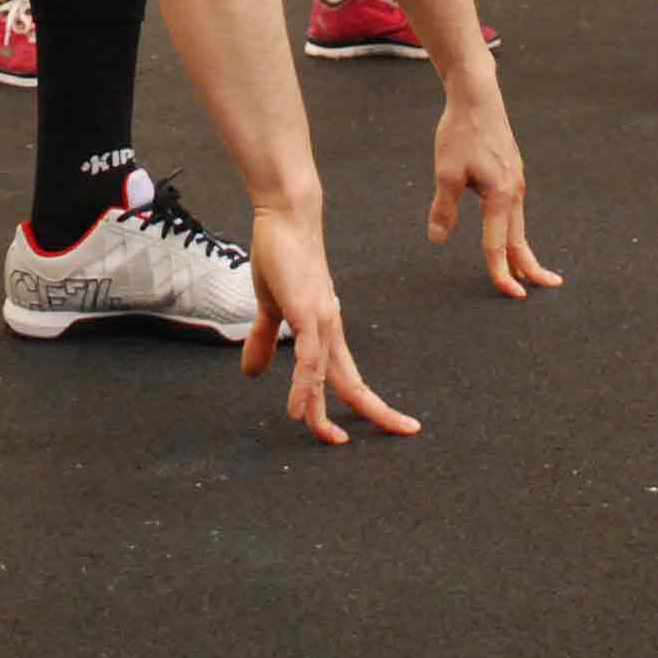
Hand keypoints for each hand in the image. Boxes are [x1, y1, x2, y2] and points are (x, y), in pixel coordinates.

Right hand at [241, 204, 416, 445]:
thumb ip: (263, 341)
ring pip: (329, 377)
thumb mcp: (269, 308)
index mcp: (325, 333)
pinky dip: (304, 385)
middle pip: (354, 383)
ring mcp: (321, 322)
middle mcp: (330, 331)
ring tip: (331, 439)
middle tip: (405, 433)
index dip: (364, 404)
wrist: (285, 219)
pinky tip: (299, 409)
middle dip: (377, 412)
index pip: (347, 378)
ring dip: (326, 411)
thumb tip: (253, 375)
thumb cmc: (281, 257)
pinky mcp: (305, 313)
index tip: (388, 424)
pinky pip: (308, 358)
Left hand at [427, 87, 560, 298]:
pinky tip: (509, 232)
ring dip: (522, 249)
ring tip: (530, 271)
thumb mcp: (446, 172)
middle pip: (520, 238)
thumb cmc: (461, 132)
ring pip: (518, 224)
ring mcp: (515, 181)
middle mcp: (514, 191)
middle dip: (530, 266)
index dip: (500, 271)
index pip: (498, 244)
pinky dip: (515, 228)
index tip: (509, 293)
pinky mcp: (511, 172)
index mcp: (500, 195)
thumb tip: (438, 239)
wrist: (477, 97)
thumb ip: (444, 208)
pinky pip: (514, 209)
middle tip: (544, 288)